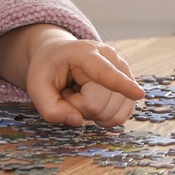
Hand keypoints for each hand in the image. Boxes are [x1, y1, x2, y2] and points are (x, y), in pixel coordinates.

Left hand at [21, 29, 144, 126]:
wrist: (60, 55)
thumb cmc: (48, 69)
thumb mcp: (35, 86)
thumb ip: (49, 108)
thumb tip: (78, 121)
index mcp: (84, 53)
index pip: (104, 72)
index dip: (121, 84)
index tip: (138, 93)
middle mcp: (110, 57)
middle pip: (98, 104)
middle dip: (77, 106)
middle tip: (68, 89)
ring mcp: (123, 71)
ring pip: (111, 112)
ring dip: (90, 111)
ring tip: (79, 91)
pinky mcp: (129, 85)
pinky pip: (121, 115)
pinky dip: (103, 115)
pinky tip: (93, 101)